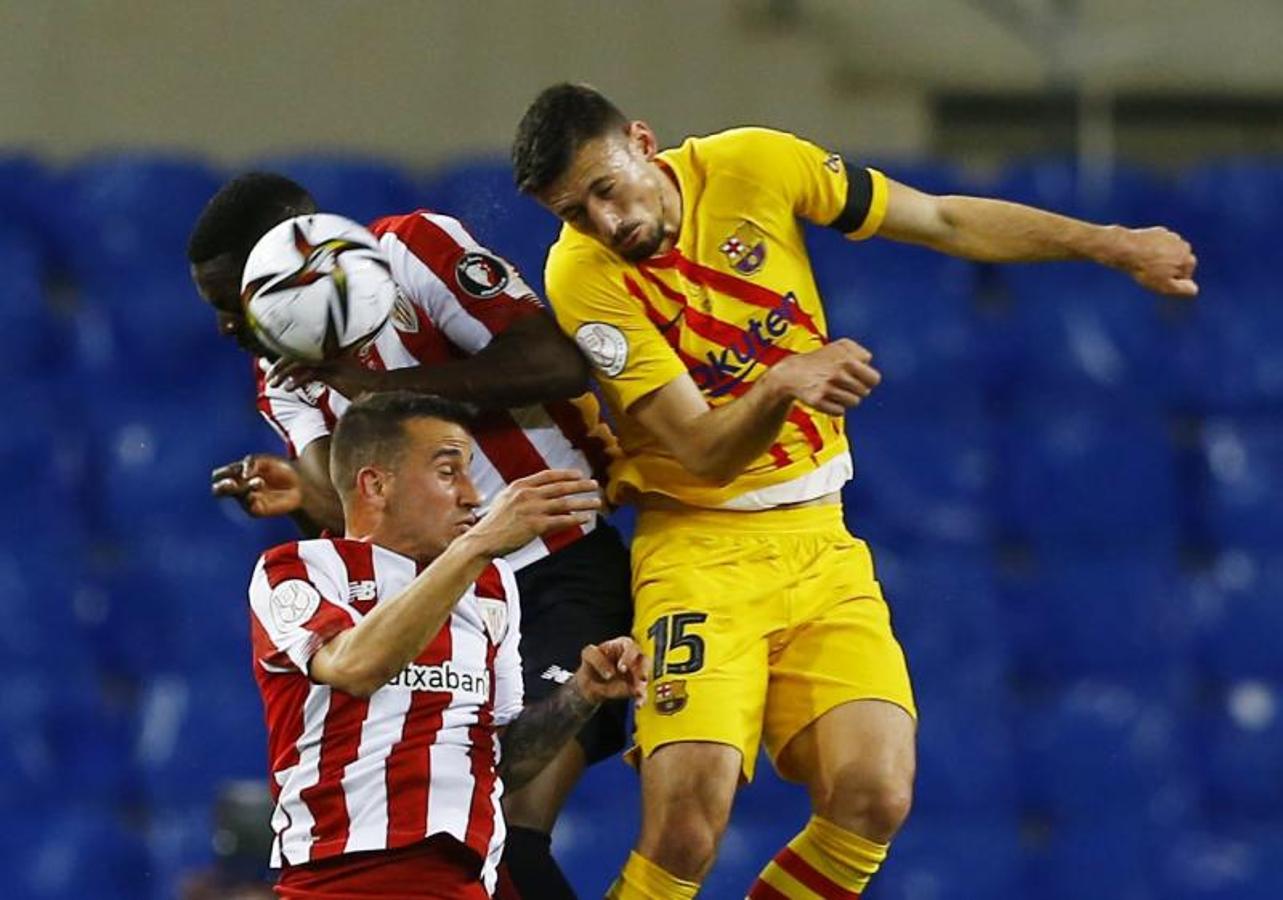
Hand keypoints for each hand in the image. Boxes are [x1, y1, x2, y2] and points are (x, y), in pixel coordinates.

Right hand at [210, 454, 302, 517]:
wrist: (300, 485)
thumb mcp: (267, 460)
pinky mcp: (256, 509)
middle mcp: (239, 487)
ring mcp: (246, 499)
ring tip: (259, 482)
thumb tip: (243, 474)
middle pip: (218, 490)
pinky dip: (251, 495)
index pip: (219, 475)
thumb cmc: (282, 471)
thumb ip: (252, 462)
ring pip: (234, 495)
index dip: (221, 473)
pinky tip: (260, 487)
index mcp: (238, 474)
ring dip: (243, 487)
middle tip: (232, 483)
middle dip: (221, 486)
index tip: (234, 469)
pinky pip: (247, 504)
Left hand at [267, 356, 386, 397]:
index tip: (270, 367)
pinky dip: (297, 380)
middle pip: (296, 353)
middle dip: (279, 365)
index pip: (299, 349)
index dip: (283, 358)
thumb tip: (299, 378)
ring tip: (274, 384)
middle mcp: (328, 351)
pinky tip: (289, 388)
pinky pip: (310, 372)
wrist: (379, 390)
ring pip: (300, 361)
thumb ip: (318, 374)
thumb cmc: (359, 387)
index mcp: (327, 350)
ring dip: (283, 372)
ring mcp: (331, 359)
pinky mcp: (334, 370)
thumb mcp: (335, 378)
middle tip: (269, 377)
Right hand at [467, 469, 601, 555]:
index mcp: (520, 485)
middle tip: (594, 484)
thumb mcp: (506, 500)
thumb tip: (543, 494)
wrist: (483, 540)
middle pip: (561, 487)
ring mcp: (533, 509)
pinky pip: (562, 520)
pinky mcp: (536, 525)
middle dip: (580, 485)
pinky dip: (576, 519)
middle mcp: (528, 494)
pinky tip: (586, 518)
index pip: (548, 475)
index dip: (566, 474)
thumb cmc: (494, 523)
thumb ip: (523, 494)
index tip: (578, 474)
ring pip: (565, 503)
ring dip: (584, 502)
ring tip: (596, 502)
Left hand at [573, 637, 648, 705]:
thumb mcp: (588, 655)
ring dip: (642, 685)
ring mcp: (635, 672)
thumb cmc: (591, 664)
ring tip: (638, 693)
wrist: (590, 683)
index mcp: (621, 645)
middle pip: (644, 660)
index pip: (630, 646)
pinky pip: (642, 692)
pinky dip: (641, 698)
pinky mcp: (636, 686)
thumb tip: (611, 673)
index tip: (622, 668)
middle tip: (639, 678)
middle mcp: (631, 657)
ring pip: (644, 676)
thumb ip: (597, 659)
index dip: (628, 657)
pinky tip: (638, 703)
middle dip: (642, 669)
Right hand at [763, 338, 880, 415]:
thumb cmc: (822, 359)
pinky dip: (836, 407)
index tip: (859, 378)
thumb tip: (868, 366)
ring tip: (836, 391)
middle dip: (857, 389)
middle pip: (865, 392)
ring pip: (854, 403)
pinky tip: (827, 398)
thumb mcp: (841, 347)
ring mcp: (827, 387)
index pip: (874, 379)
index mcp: (847, 359)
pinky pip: (840, 411)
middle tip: (845, 384)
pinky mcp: (817, 401)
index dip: (868, 380)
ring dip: (847, 399)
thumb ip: (861, 353)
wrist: (792, 372)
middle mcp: (838, 373)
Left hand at [1112, 225, 1198, 296]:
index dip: (1171, 280)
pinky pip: (1157, 244)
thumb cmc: (1146, 269)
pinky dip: (1152, 249)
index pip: (1185, 275)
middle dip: (1167, 268)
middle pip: (1177, 263)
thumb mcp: (1165, 286)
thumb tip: (1194, 289)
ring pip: (1167, 253)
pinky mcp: (1158, 231)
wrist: (1126, 249)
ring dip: (1160, 258)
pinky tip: (1141, 254)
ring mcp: (1171, 236)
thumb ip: (1183, 289)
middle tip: (1150, 272)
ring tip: (1145, 263)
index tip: (1158, 280)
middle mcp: (1184, 245)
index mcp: (1188, 259)